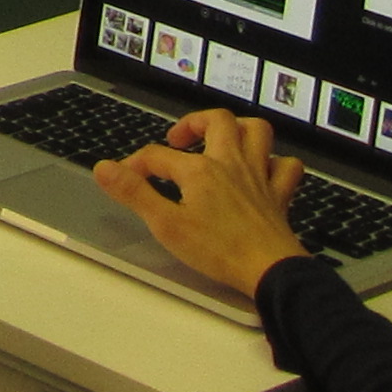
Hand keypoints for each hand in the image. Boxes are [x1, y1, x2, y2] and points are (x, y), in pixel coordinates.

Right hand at [93, 108, 309, 297]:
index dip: (136, 164)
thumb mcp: (166, 225)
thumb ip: (134, 194)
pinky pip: (286, 167)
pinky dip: (275, 162)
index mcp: (200, 170)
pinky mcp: (279, 195)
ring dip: (238, 128)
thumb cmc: (220, 250)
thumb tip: (105, 169)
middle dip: (193, 123)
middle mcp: (231, 164)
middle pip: (216, 120)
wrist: (270, 270)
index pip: (158, 155)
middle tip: (178, 140)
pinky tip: (263, 169)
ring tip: (221, 139)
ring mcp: (258, 177)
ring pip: (256, 131)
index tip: (124, 178)